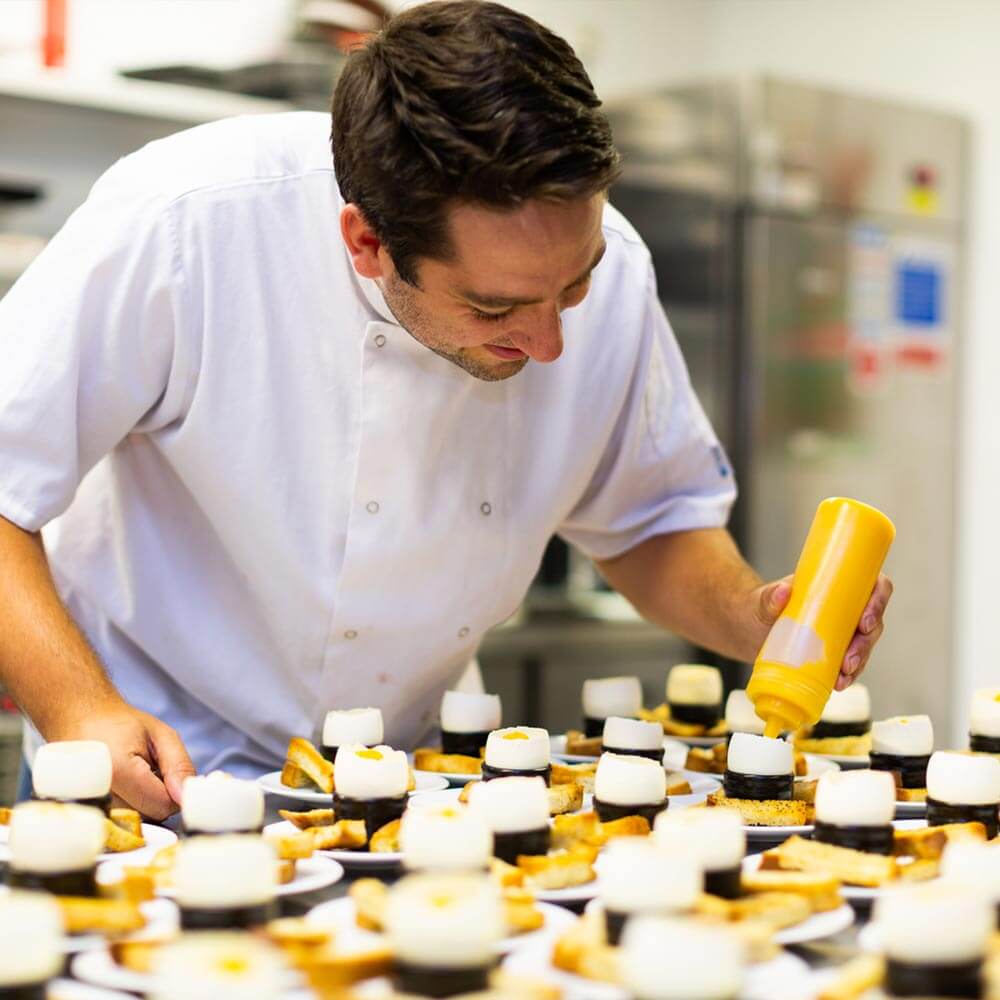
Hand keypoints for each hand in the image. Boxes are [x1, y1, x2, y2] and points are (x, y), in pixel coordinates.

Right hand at [48, 703, 195, 820]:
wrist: (77, 720)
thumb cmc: (120, 724)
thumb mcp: (160, 735)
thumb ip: (179, 766)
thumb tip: (186, 799)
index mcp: (117, 771)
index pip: (163, 805)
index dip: (175, 793)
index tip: (169, 775)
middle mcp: (95, 795)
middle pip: (148, 817)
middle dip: (158, 798)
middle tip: (148, 771)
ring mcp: (82, 808)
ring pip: (133, 823)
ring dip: (141, 804)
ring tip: (132, 778)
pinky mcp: (78, 815)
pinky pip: (116, 823)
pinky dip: (125, 809)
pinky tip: (120, 789)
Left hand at [751, 573, 893, 689]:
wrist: (746, 628)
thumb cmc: (758, 606)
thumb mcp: (761, 599)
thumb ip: (770, 596)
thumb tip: (782, 592)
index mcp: (836, 585)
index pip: (872, 586)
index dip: (878, 601)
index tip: (864, 621)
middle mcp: (844, 607)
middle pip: (872, 621)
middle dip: (866, 642)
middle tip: (849, 659)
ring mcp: (840, 631)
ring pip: (864, 645)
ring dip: (860, 662)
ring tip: (844, 676)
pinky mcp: (832, 651)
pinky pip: (850, 663)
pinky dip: (848, 675)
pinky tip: (839, 683)